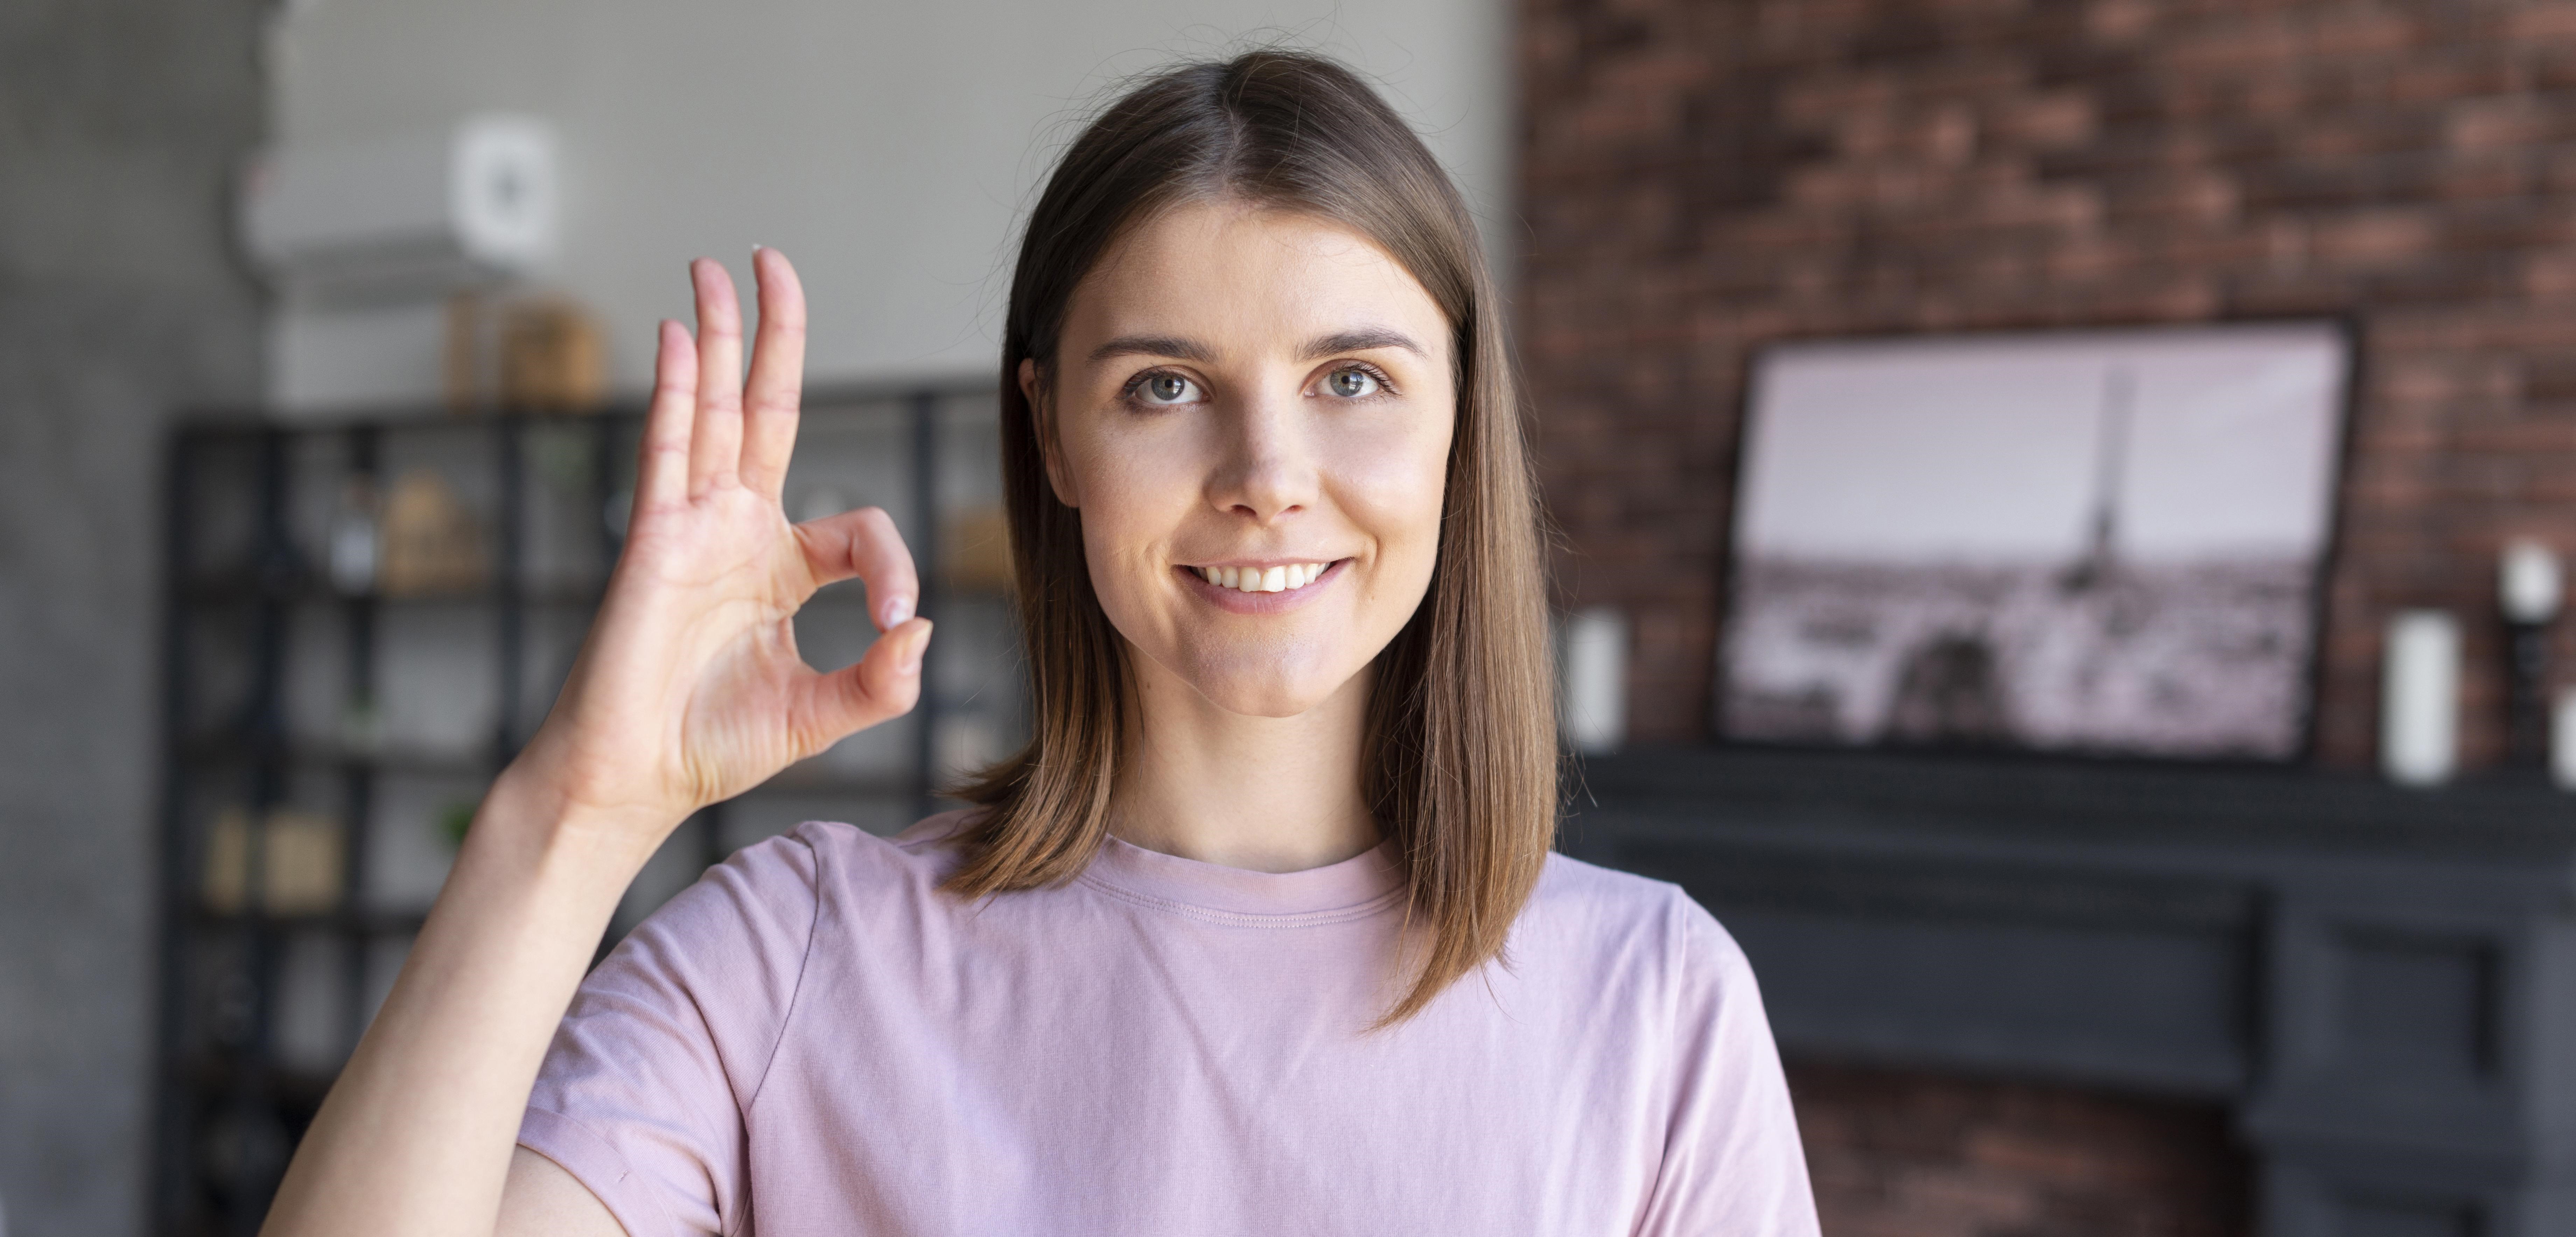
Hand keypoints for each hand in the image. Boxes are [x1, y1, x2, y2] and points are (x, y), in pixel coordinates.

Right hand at [502, 249, 931, 853]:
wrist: (638, 778)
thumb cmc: (713, 745)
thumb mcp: (821, 715)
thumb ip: (881, 684)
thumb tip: (919, 633)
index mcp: (781, 567)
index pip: (856, 529)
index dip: (890, 565)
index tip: (894, 621)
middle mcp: (736, 530)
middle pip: (765, 411)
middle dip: (773, 336)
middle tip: (773, 262)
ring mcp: (691, 526)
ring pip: (712, 409)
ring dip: (718, 336)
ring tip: (719, 267)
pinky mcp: (651, 536)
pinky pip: (667, 446)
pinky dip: (675, 388)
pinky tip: (678, 332)